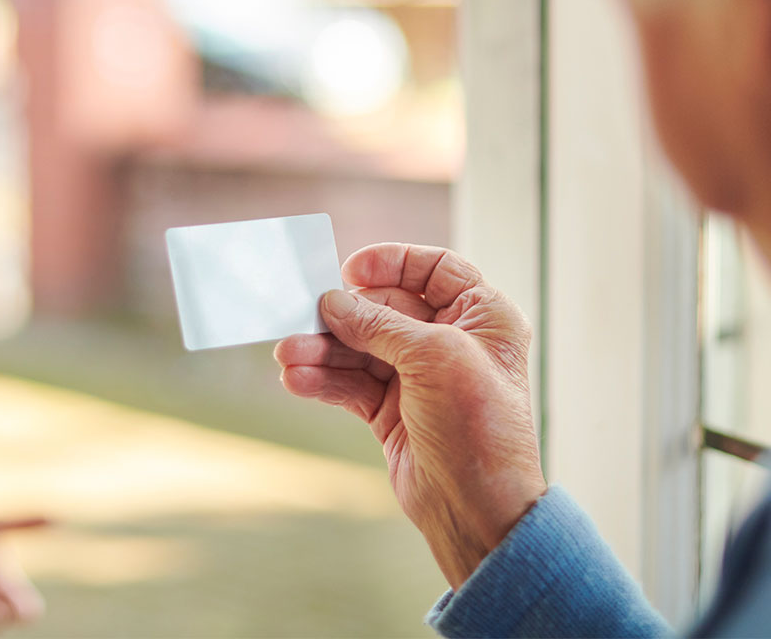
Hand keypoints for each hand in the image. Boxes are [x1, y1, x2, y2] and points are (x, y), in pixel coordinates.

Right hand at [275, 243, 546, 588]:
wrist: (477, 507)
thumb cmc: (479, 426)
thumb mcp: (433, 358)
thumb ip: (380, 325)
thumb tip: (333, 302)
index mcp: (483, 317)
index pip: (436, 270)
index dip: (393, 263)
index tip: (350, 269)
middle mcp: (453, 343)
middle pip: (386, 310)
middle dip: (343, 315)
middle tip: (303, 317)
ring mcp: (421, 379)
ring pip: (362, 350)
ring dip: (324, 351)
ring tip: (287, 356)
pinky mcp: (393, 413)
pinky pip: (352, 385)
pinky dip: (324, 381)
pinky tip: (297, 379)